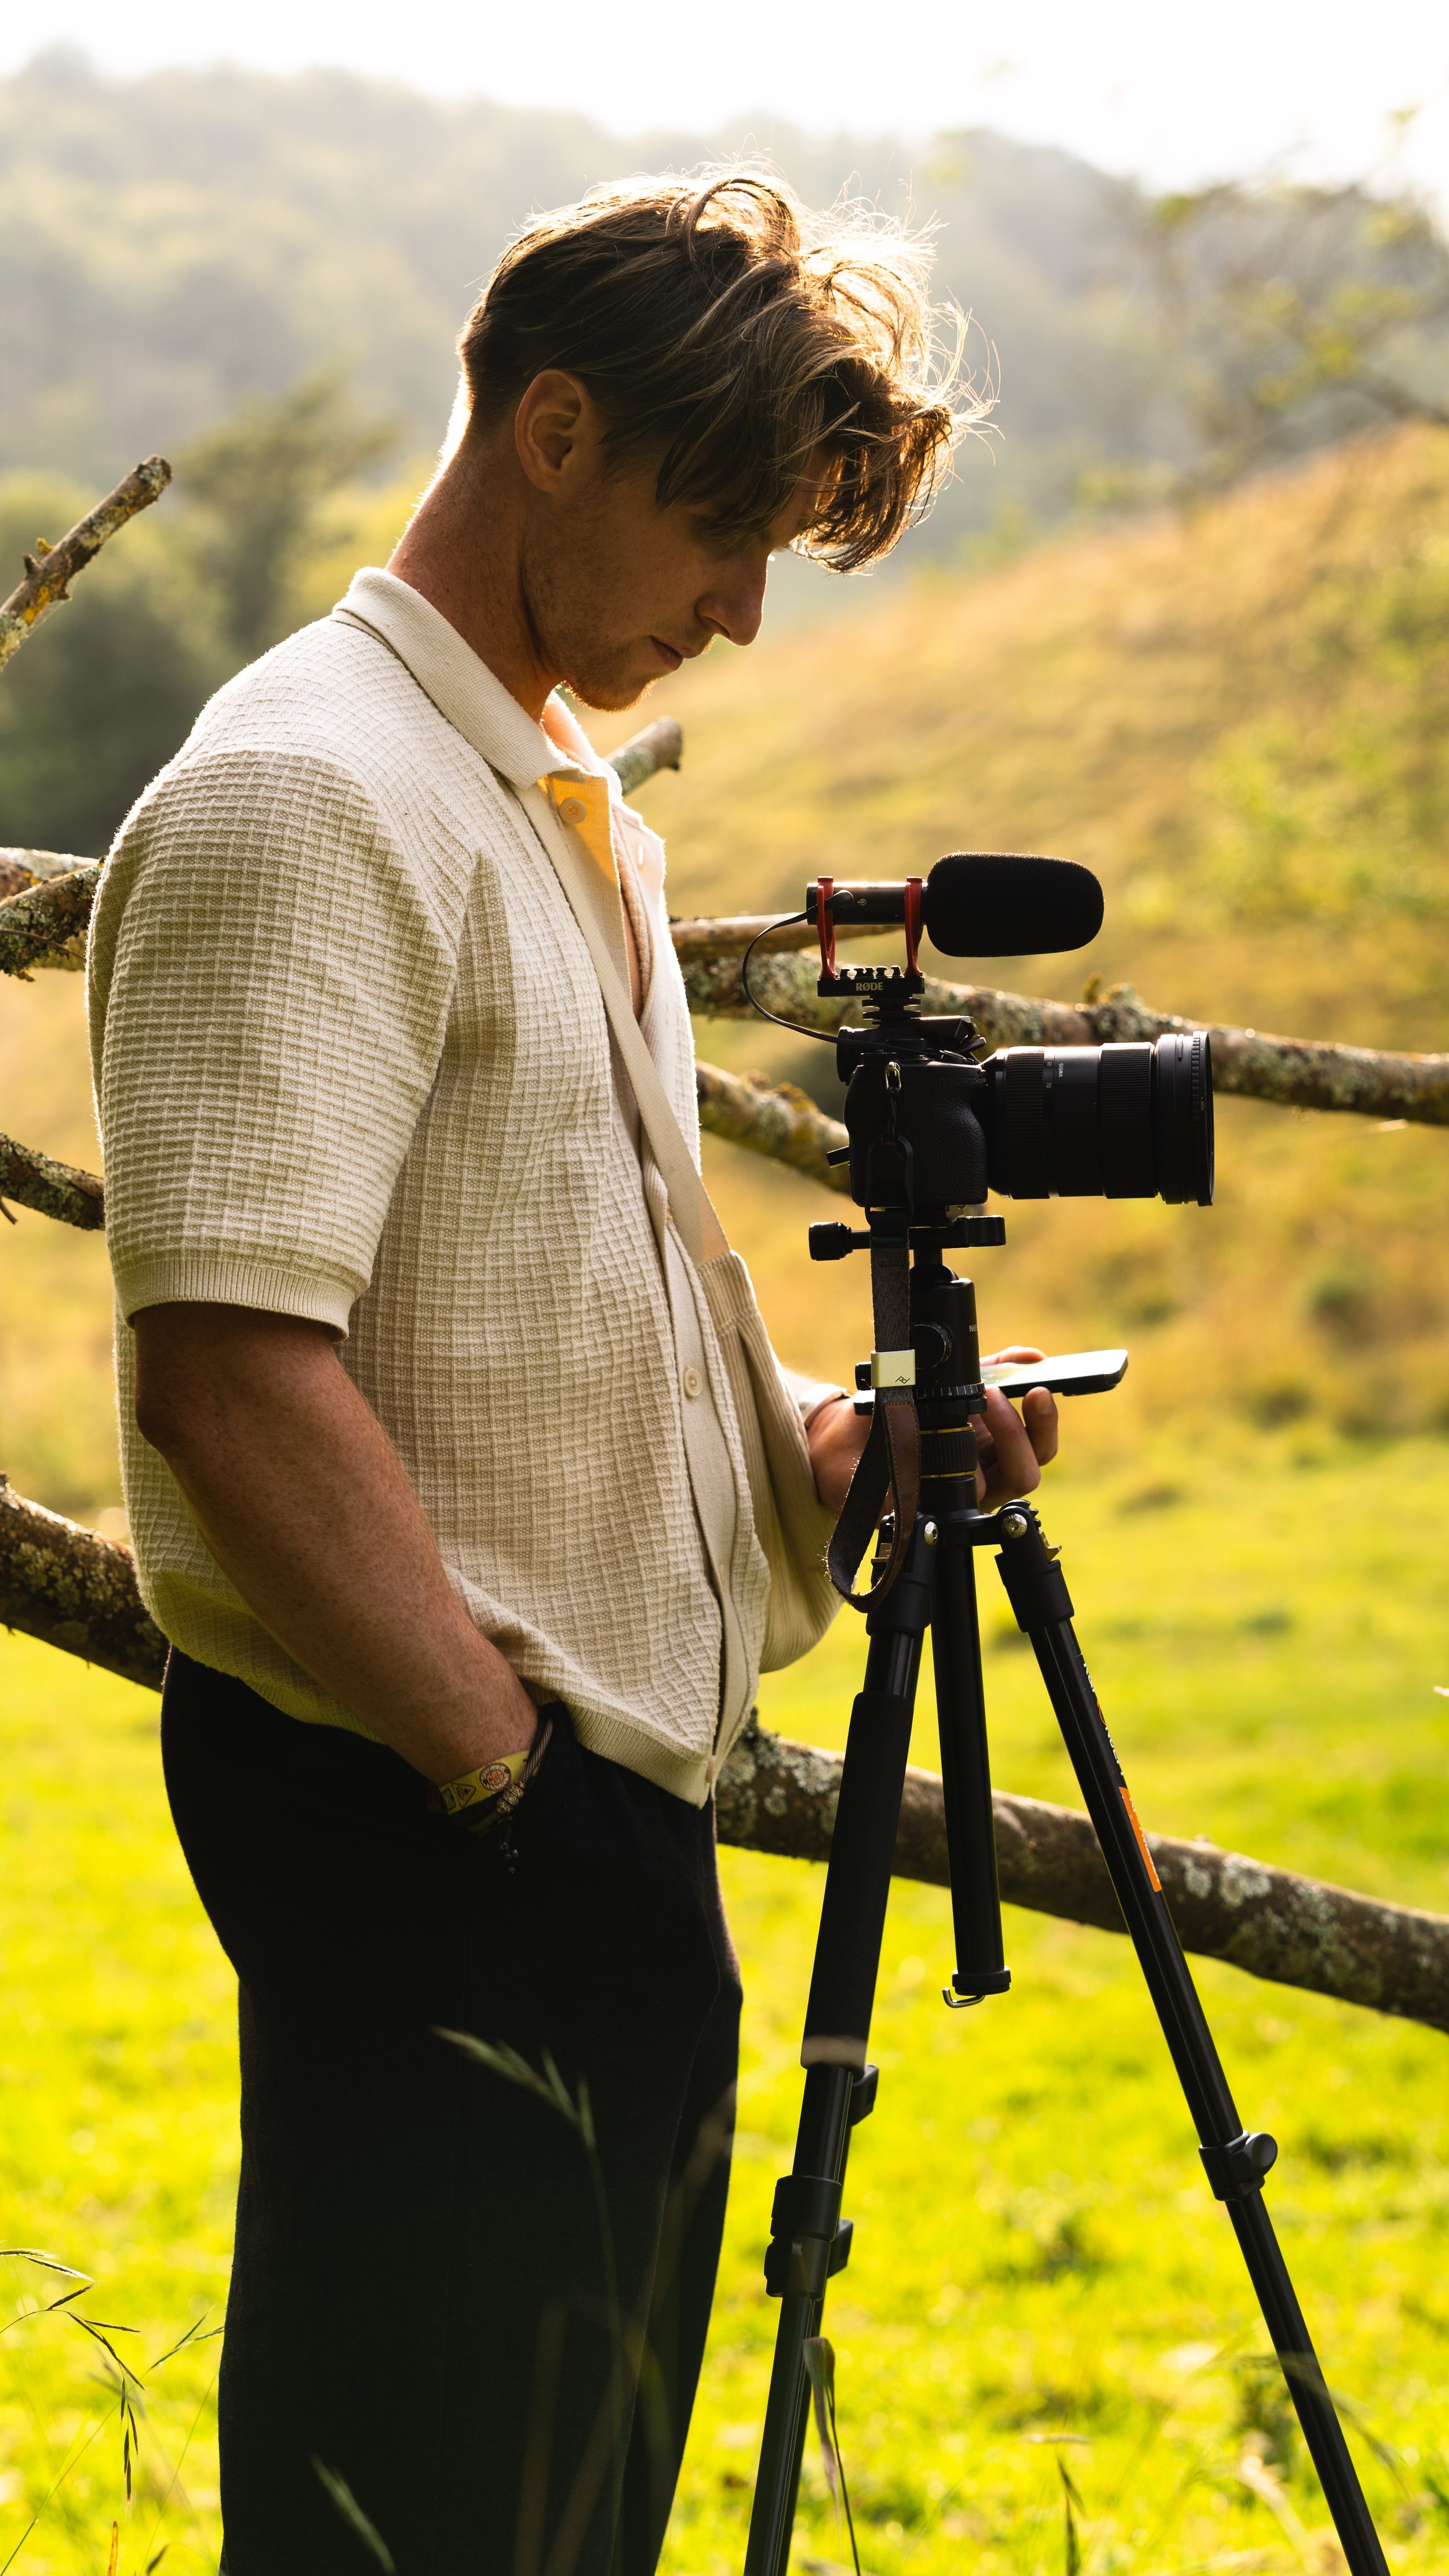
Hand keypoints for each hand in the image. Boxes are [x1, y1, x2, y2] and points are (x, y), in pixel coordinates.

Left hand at [804, 1349, 1059, 1518]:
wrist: (849, 1433)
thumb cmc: (904, 1411)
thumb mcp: (951, 1382)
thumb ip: (994, 1367)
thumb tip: (1033, 1356)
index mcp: (995, 1451)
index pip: (1039, 1447)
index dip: (1045, 1422)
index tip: (1039, 1390)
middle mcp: (984, 1479)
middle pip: (1028, 1472)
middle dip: (1021, 1430)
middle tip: (998, 1395)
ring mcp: (959, 1498)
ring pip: (1002, 1487)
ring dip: (999, 1440)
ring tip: (978, 1405)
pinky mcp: (932, 1508)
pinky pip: (953, 1498)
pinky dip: (954, 1465)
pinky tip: (938, 1440)